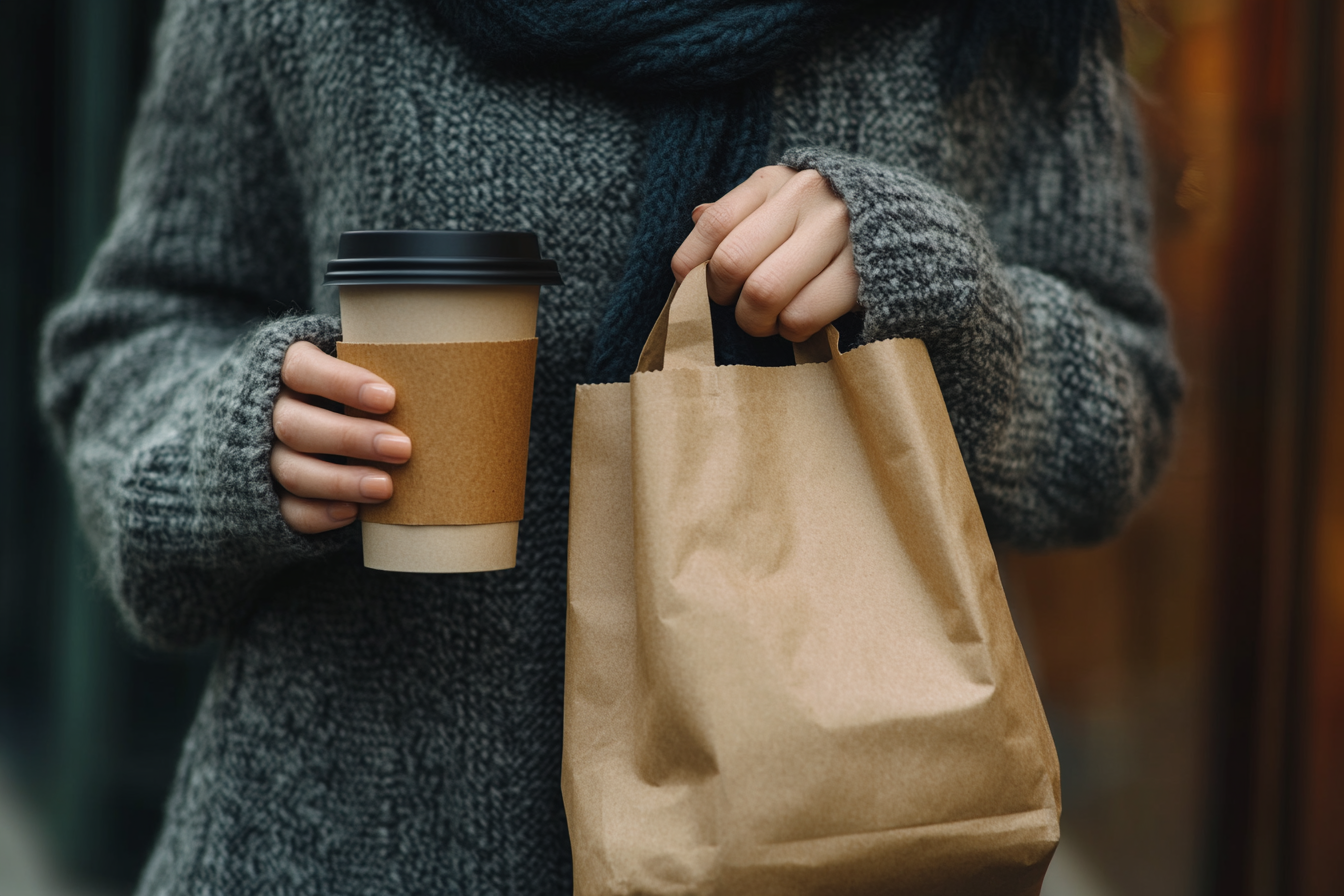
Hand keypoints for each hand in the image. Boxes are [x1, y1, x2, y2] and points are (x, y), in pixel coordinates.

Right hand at [271, 341, 411, 533]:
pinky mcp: (270, 495)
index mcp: (289, 370)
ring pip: (292, 470)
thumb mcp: (363, 369)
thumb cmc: (355, 391)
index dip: (342, 383)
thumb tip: (450, 375)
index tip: (389, 398)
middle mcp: (271, 411)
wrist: (313, 425)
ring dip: (340, 481)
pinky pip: (288, 510)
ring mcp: (265, 455)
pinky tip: (353, 513)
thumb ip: (389, 366)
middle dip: (350, 438)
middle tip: (403, 449)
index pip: (302, 369)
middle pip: (296, 425)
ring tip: (386, 488)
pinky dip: (319, 514)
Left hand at [670, 165, 858, 341]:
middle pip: (733, 263)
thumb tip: (696, 216)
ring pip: (763, 293)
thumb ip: (741, 212)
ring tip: (767, 319)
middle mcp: (807, 197)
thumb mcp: (782, 202)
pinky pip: (801, 316)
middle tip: (737, 306)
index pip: (715, 223)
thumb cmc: (828, 220)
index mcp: (777, 180)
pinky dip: (790, 330)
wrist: (912, 227)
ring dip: (755, 321)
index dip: (692, 263)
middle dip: (724, 298)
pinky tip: (798, 320)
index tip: (693, 282)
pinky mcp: (861, 273)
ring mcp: (838, 232)